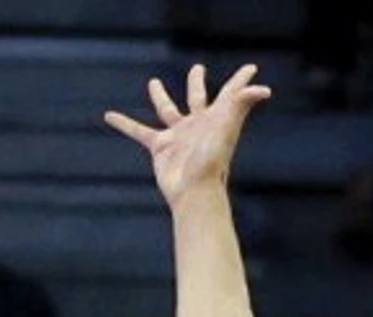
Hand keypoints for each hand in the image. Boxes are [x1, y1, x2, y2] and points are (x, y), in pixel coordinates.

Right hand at [105, 64, 272, 206]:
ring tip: (152, 83)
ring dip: (160, 96)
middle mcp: (198, 124)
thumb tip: (263, 90)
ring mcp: (178, 136)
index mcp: (217, 118)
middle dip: (197, 83)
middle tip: (197, 69)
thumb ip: (241, 105)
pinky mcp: (160, 147)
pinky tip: (109, 115)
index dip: (241, 80)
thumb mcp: (227, 128)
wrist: (194, 191)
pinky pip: (139, 131)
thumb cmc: (212, 161)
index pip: (231, 93)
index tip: (251, 68)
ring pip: (167, 110)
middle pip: (198, 97)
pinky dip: (125, 123)